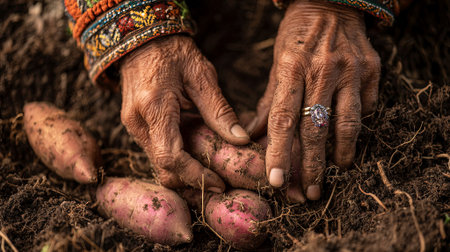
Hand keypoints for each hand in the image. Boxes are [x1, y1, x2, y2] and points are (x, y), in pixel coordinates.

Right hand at [120, 35, 249, 191]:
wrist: (141, 40)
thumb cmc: (173, 52)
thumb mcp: (202, 75)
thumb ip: (219, 110)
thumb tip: (240, 139)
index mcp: (155, 107)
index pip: (171, 157)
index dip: (195, 176)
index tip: (218, 183)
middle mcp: (138, 121)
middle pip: (163, 167)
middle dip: (191, 181)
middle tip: (219, 183)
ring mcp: (133, 126)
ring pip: (158, 164)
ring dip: (184, 173)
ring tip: (211, 172)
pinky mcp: (135, 127)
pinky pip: (155, 153)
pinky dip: (176, 161)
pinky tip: (196, 157)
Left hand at [247, 0, 379, 201]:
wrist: (331, 4)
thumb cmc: (297, 38)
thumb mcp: (277, 64)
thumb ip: (269, 103)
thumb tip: (250, 137)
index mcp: (291, 68)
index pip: (283, 119)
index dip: (280, 153)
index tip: (277, 182)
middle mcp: (322, 70)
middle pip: (315, 128)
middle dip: (312, 165)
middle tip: (309, 192)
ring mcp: (351, 69)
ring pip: (347, 123)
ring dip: (340, 154)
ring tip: (335, 172)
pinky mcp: (372, 70)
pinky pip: (366, 107)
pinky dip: (357, 127)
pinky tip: (349, 138)